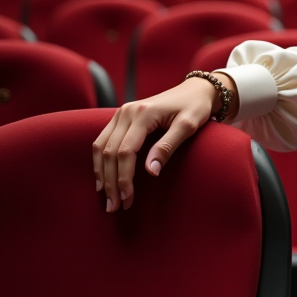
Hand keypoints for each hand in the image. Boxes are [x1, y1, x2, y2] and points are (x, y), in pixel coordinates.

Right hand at [91, 74, 232, 212]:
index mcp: (143, 113)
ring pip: (101, 147)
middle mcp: (127, 111)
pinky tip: (103, 177)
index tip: (127, 199)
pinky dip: (100, 161)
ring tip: (107, 197)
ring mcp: (122, 113)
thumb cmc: (196, 107)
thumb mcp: (188, 126)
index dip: (124, 178)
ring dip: (101, 173)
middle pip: (110, 152)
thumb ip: (168, 146)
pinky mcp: (121, 117)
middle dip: (110, 182)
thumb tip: (150, 172)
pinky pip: (103, 140)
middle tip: (115, 206)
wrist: (196, 90)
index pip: (126, 152)